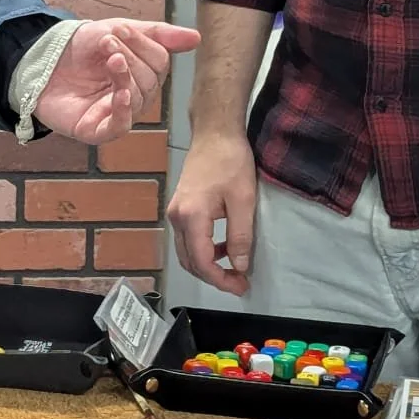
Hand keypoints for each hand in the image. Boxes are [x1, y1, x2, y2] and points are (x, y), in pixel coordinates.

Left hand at [34, 18, 198, 145]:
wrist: (41, 60)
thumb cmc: (80, 48)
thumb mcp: (118, 30)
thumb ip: (157, 34)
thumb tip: (197, 38)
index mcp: (144, 74)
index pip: (160, 61)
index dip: (142, 44)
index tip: (119, 30)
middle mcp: (137, 97)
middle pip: (150, 80)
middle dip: (130, 56)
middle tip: (107, 45)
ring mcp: (118, 115)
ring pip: (137, 97)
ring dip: (123, 73)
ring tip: (106, 57)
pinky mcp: (98, 130)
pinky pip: (120, 126)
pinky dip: (123, 109)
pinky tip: (120, 93)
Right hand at [166, 132, 258, 294]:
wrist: (214, 132)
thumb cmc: (230, 161)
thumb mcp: (243, 201)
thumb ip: (240, 236)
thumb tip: (239, 266)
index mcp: (191, 216)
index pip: (202, 261)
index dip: (221, 279)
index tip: (241, 286)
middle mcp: (176, 217)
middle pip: (189, 261)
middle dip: (213, 277)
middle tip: (239, 282)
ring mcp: (175, 212)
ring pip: (186, 252)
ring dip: (208, 264)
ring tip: (233, 269)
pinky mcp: (180, 207)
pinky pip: (187, 238)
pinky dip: (203, 250)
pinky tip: (223, 247)